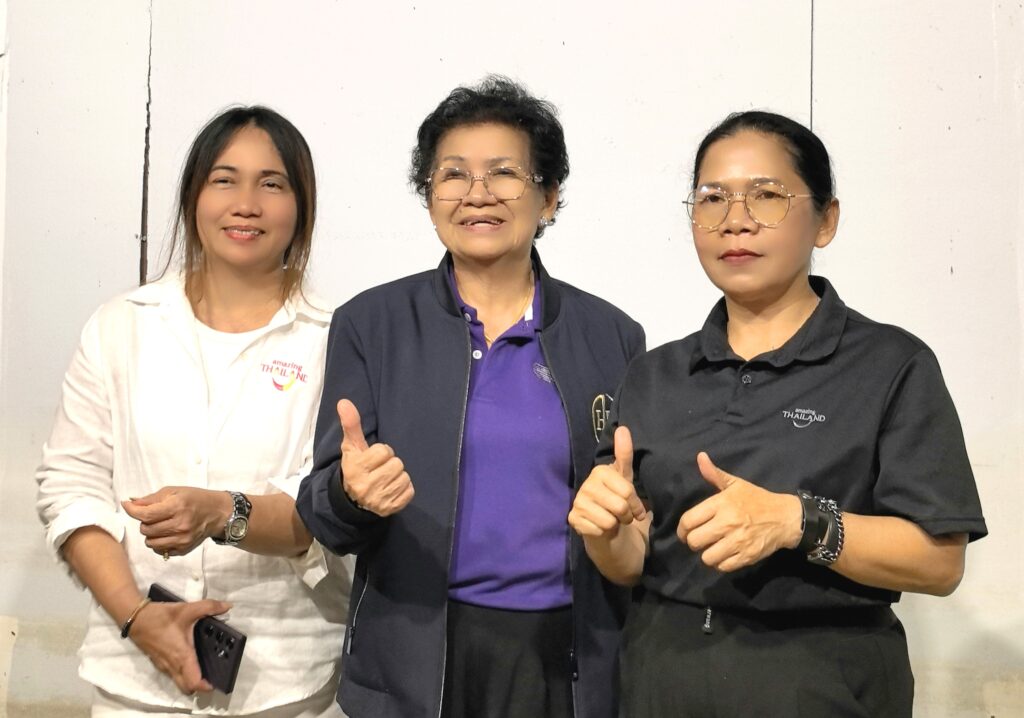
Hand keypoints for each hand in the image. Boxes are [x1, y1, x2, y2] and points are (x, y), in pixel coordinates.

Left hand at [123, 488, 231, 556]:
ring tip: (160, 525)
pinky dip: (158, 542)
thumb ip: (151, 498)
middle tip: (154, 514)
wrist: (217, 513)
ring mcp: (182, 540)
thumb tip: (130, 503)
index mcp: (177, 507)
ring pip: (150, 542)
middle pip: (145, 529)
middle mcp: (180, 525)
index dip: (132, 510)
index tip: (126, 505)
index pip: (146, 514)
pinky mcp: (183, 549)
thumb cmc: (195, 499)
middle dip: (144, 521)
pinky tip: (166, 534)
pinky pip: (160, 550)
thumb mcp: (174, 492)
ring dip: (150, 534)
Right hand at [128, 597, 230, 694]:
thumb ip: (209, 607)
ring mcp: (163, 665)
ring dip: (190, 680)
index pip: (193, 682)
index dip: (205, 686)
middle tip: (212, 675)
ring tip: (204, 667)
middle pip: (186, 687)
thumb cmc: (161, 617)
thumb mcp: (187, 609)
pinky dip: (182, 673)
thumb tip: (228, 606)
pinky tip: (189, 659)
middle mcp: (172, 665)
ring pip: (178, 681)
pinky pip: (172, 674)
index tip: (216, 681)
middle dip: (199, 686)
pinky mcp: (158, 662)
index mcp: (182, 656)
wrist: (135, 618)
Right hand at [338, 399, 413, 515]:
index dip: (382, 452)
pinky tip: (391, 488)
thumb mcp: (351, 447)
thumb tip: (344, 401)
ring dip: (398, 476)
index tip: (374, 458)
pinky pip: (409, 491)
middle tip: (380, 469)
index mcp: (356, 469)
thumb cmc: (355, 467)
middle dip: (390, 464)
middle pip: (397, 464)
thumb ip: (351, 424)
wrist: (352, 500)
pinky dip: (403, 489)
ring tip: (385, 479)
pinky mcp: (390, 509)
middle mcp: (366, 486)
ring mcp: (379, 499)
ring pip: (404, 477)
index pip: (384, 451)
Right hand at [569, 426, 646, 538]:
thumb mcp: (626, 477)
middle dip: (626, 516)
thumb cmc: (617, 499)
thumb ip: (625, 454)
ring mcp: (578, 502)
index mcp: (599, 471)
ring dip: (615, 524)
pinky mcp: (573, 519)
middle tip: (623, 515)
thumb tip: (623, 428)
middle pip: (620, 507)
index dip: (636, 504)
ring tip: (612, 520)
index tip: (635, 507)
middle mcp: (586, 485)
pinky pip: (598, 530)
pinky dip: (603, 532)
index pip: (628, 491)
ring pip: (609, 521)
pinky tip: (600, 526)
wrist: (605, 527)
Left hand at [676, 452, 801, 571]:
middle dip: (693, 542)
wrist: (785, 518)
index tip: (685, 532)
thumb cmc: (757, 500)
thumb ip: (714, 474)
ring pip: (707, 557)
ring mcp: (738, 541)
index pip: (688, 521)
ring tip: (712, 548)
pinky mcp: (747, 556)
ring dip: (707, 554)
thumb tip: (700, 457)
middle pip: (695, 541)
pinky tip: (724, 555)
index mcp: (721, 504)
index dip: (682, 529)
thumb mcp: (736, 484)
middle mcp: (727, 523)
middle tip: (700, 540)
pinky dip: (720, 564)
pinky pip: (723, 567)